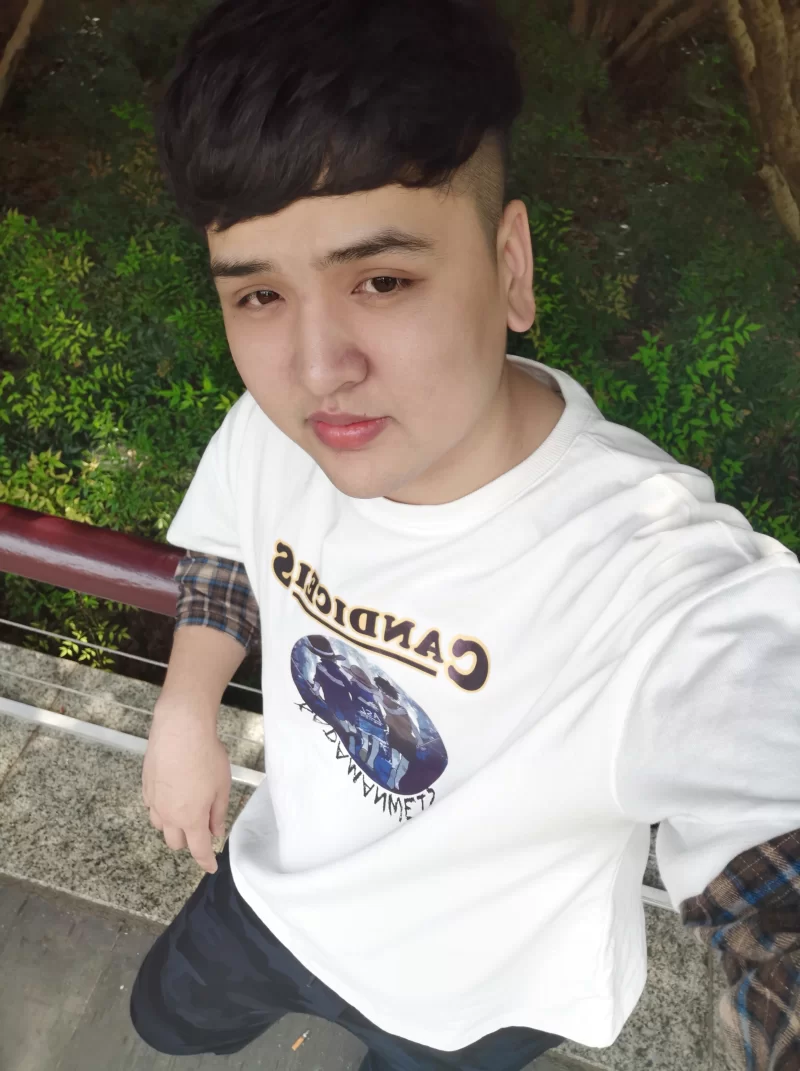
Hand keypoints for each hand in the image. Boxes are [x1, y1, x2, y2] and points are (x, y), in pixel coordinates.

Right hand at [142, 701, 230, 873]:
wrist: (180, 729)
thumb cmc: (206, 755)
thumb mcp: (222, 786)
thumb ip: (218, 813)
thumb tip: (215, 831)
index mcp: (191, 818)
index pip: (198, 850)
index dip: (205, 861)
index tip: (211, 867)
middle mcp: (169, 815)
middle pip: (175, 842)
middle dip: (189, 841)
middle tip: (202, 827)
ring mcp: (154, 801)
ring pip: (160, 826)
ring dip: (173, 826)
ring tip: (186, 810)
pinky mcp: (145, 786)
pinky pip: (152, 807)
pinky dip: (161, 808)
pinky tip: (171, 794)